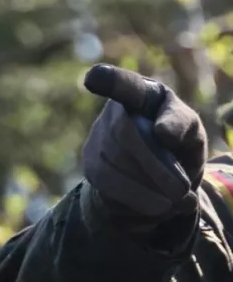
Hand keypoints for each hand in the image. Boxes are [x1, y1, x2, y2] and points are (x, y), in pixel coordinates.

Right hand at [81, 64, 206, 222]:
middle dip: (155, 165)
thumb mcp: (190, 131)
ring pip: (114, 163)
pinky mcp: (91, 166)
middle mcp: (113, 111)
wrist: (160, 177)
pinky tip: (156, 203)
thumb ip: (181, 125)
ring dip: (148, 186)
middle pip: (125, 133)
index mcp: (141, 92)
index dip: (108, 80)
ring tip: (174, 199)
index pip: (124, 84)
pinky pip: (107, 184)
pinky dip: (136, 198)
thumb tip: (161, 134)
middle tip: (181, 189)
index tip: (94, 78)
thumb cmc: (178, 143)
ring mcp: (97, 138)